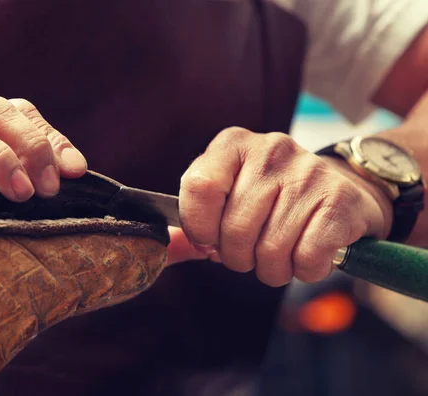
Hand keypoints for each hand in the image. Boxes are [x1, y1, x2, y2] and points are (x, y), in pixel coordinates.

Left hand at [169, 127, 392, 285]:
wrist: (342, 191)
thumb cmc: (273, 200)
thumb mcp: (229, 196)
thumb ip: (195, 220)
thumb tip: (164, 247)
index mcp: (232, 146)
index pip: (199, 188)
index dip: (200, 227)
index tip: (210, 240)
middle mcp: (270, 150)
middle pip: (235, 229)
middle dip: (239, 258)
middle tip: (252, 252)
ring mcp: (308, 173)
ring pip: (271, 250)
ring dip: (272, 269)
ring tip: (281, 254)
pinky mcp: (339, 200)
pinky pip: (307, 258)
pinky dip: (305, 270)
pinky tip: (308, 253)